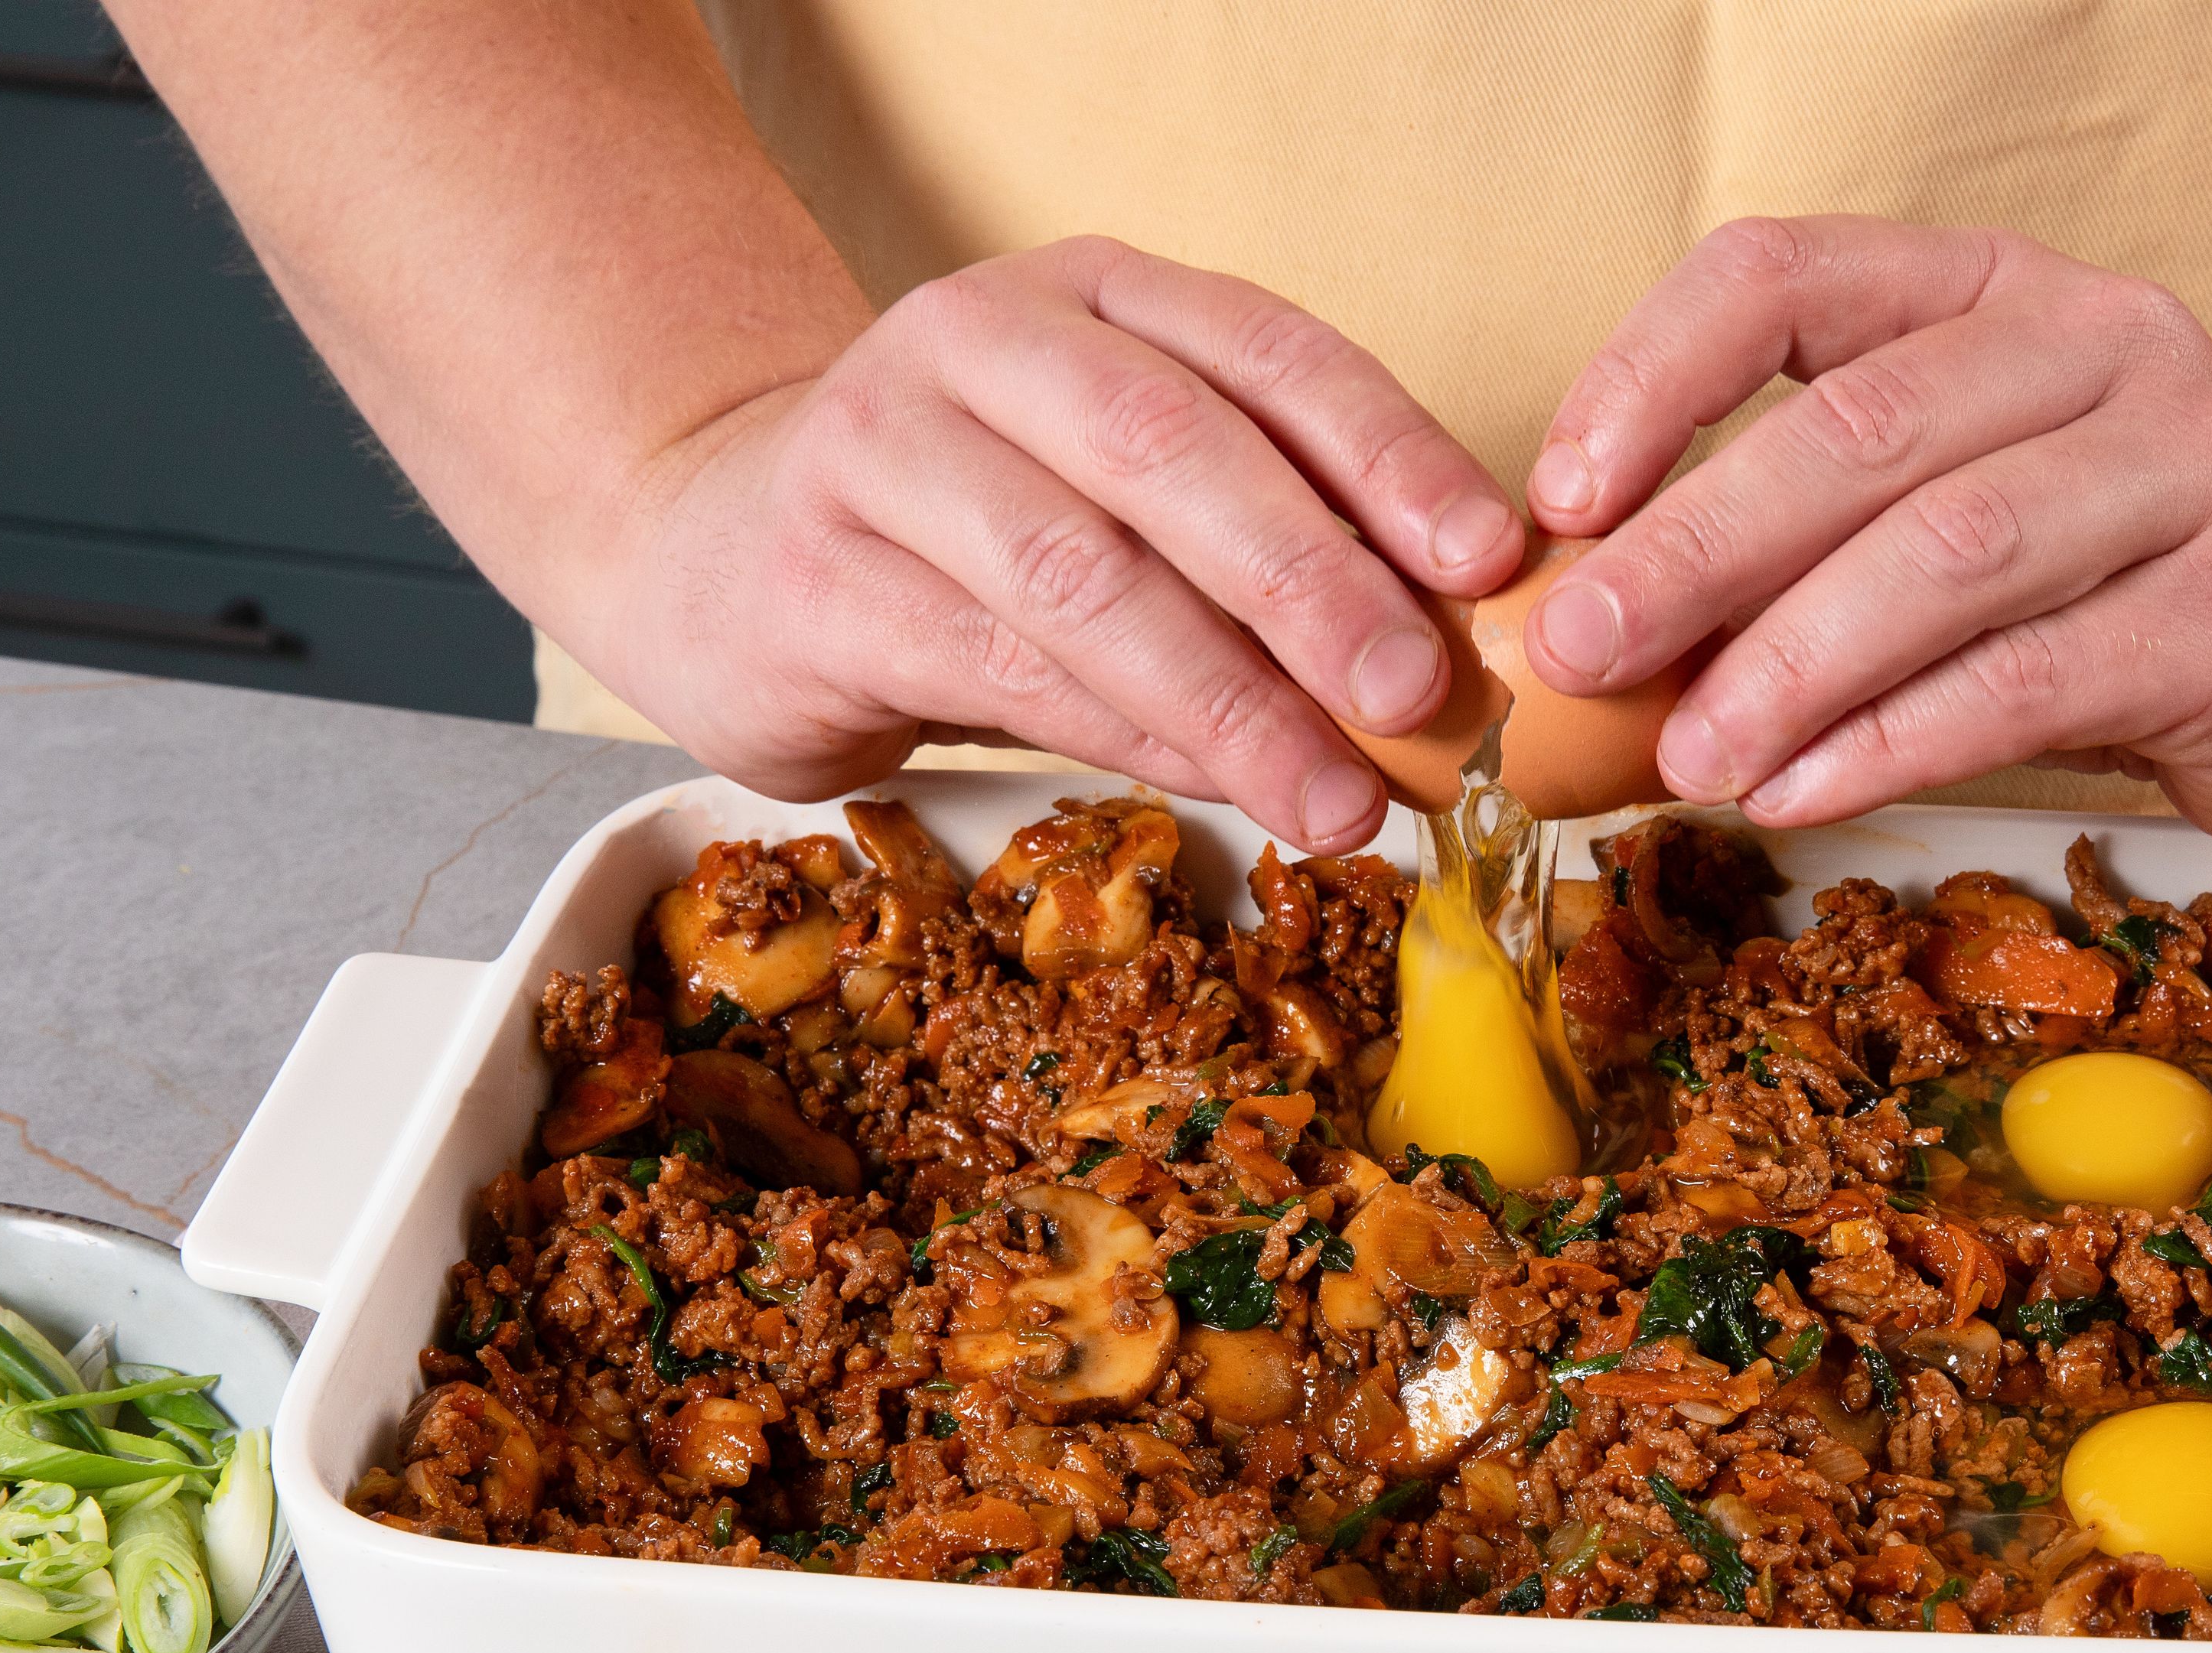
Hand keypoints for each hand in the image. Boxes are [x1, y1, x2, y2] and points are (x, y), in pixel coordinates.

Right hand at [604, 238, 1527, 850]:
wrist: (722, 550)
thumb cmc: (976, 532)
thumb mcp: (1123, 494)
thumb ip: (1264, 540)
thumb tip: (1445, 658)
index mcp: (1094, 295)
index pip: (1269, 353)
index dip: (1391, 455)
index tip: (1490, 560)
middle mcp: (980, 341)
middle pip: (1173, 452)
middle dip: (1313, 582)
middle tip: (1418, 694)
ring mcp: (879, 449)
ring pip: (1084, 577)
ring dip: (1230, 701)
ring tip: (1340, 799)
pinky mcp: (814, 580)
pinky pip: (996, 668)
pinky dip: (1124, 736)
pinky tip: (1214, 789)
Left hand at [1514, 218, 2211, 849]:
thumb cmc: (2142, 562)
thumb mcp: (1977, 498)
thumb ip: (1814, 540)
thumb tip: (1604, 641)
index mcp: (1994, 291)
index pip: (1784, 277)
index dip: (1649, 380)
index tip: (1558, 501)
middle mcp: (2095, 347)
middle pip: (1853, 432)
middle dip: (1689, 551)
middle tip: (1576, 655)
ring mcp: (2186, 468)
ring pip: (1944, 554)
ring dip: (1788, 665)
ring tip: (1683, 757)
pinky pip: (2029, 677)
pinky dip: (1894, 741)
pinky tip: (1801, 792)